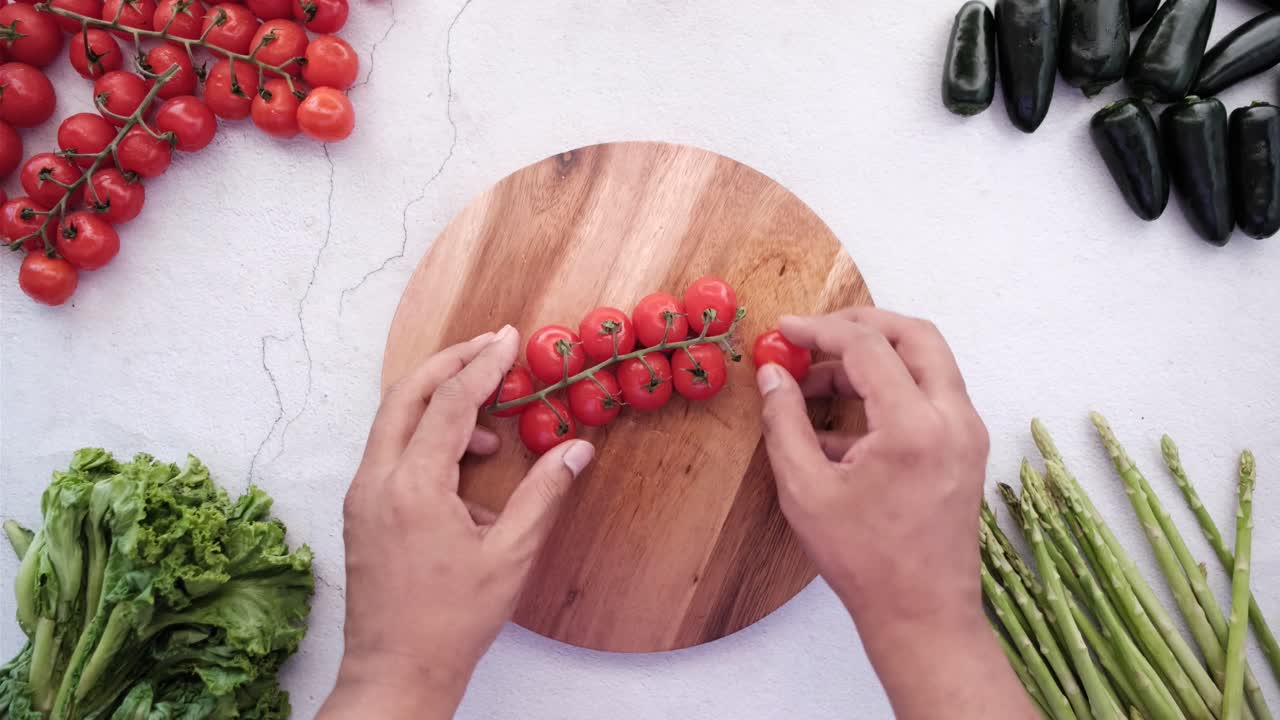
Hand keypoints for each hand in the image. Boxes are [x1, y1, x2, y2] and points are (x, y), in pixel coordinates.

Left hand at [318, 326, 594, 719]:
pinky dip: (426, 439)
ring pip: (394, 421)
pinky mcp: (361, 512)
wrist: (395, 671)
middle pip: (408, 394)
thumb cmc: (451, 622)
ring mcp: (362, 496)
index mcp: (412, 486)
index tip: (509, 337)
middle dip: (450, 363)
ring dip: (439, 402)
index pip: (451, 402)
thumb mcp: (510, 556)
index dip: (484, 364)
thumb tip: (577, 448)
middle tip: (491, 347)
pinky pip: (392, 452)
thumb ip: (543, 494)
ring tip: (493, 421)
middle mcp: (376, 481)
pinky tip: (467, 467)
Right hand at [756, 307, 1033, 718]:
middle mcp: (953, 419)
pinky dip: (892, 387)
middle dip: (860, 325)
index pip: (867, 347)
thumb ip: (784, 422)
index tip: (783, 332)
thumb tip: (772, 375)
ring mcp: (967, 433)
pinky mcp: (967, 448)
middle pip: (914, 335)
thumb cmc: (864, 561)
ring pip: (928, 360)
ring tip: (819, 381)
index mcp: (914, 427)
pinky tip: (844, 418)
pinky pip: (931, 394)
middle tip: (814, 334)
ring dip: (876, 357)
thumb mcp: (806, 490)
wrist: (922, 614)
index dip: (819, 331)